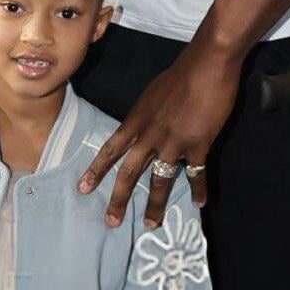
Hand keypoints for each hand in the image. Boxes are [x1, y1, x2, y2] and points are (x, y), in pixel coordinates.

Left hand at [78, 34, 242, 226]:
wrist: (206, 65)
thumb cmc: (179, 75)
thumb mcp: (151, 95)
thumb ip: (145, 116)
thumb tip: (141, 130)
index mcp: (137, 120)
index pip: (110, 149)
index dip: (96, 170)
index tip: (83, 189)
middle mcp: (150, 134)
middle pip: (129, 172)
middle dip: (118, 198)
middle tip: (110, 221)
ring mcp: (173, 141)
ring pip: (160, 179)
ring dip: (154, 204)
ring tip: (151, 224)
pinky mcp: (198, 144)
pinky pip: (196, 173)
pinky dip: (199, 189)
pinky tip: (200, 203)